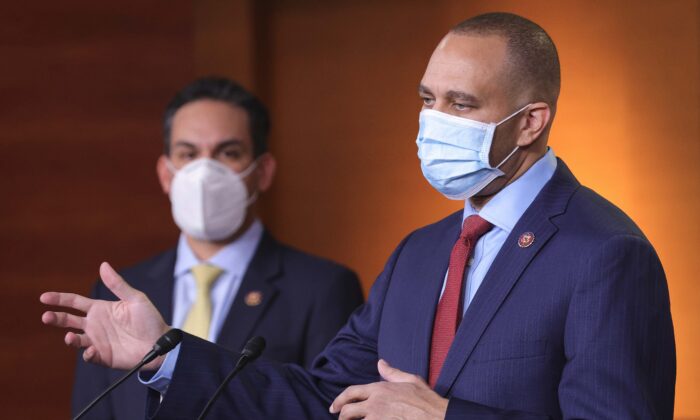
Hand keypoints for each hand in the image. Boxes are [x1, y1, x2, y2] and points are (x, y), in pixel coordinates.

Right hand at [40, 262, 169, 369]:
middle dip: (56, 318)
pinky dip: (87, 354)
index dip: (59, 299)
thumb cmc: (149, 320)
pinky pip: (89, 355)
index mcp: (101, 308)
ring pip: (75, 339)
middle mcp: (96, 324)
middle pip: (69, 320)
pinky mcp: (103, 356)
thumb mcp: (135, 299)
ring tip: (70, 337)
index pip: (75, 302)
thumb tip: (103, 265)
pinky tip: (91, 350)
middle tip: (46, 316)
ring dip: (70, 339)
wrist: (160, 343)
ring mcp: (98, 340)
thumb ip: (118, 285)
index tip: (44, 297)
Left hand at [330, 359, 447, 419]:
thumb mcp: (410, 380)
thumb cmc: (426, 401)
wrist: (437, 417)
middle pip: (347, 412)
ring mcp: (378, 419)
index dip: (339, 400)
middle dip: (342, 417)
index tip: (334, 407)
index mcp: (379, 390)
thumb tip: (381, 363)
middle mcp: (375, 404)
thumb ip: (392, 372)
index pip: (351, 392)